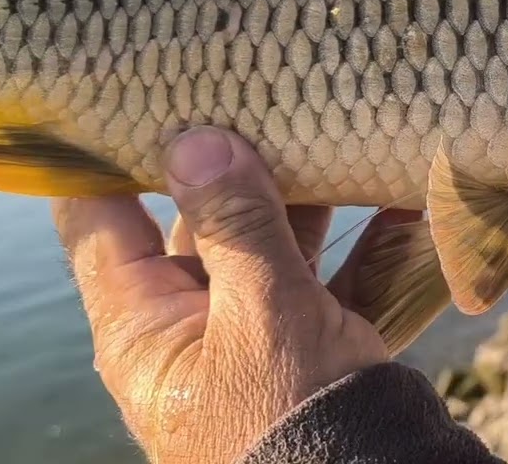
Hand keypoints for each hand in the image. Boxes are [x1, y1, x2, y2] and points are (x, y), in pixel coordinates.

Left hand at [52, 126, 408, 463]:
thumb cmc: (291, 418)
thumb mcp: (261, 313)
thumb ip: (235, 224)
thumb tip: (197, 140)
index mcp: (145, 324)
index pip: (102, 217)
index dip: (111, 151)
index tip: (142, 89)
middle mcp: (193, 325)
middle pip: (199, 221)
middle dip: (235, 159)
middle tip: (259, 91)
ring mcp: (257, 335)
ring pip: (275, 244)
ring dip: (312, 195)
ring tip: (338, 132)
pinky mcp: (316, 346)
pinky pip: (338, 278)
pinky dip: (371, 241)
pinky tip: (405, 197)